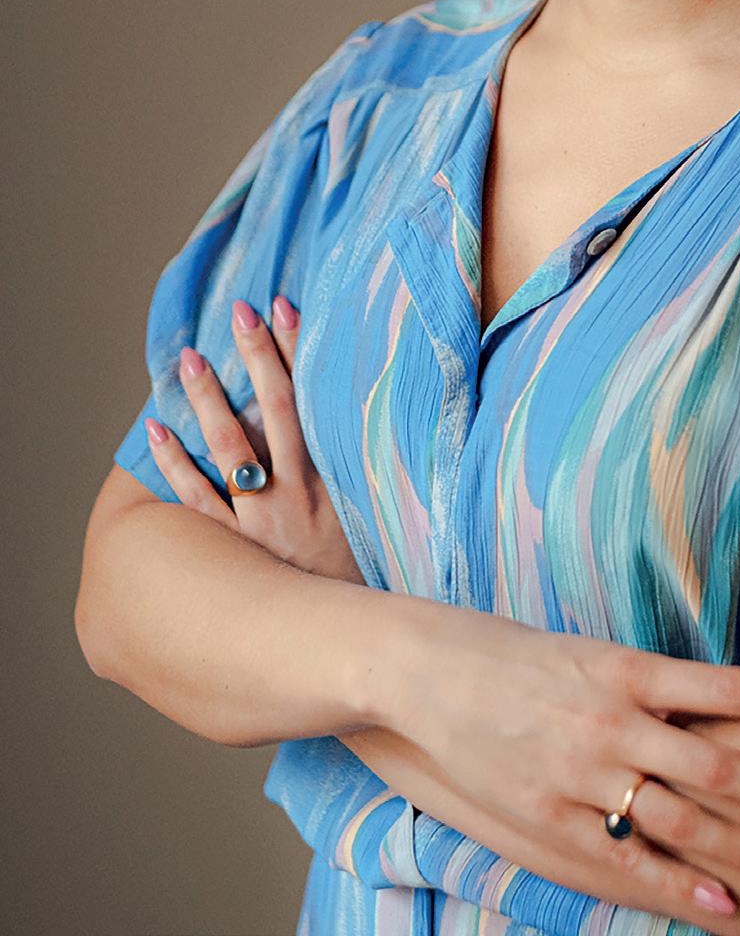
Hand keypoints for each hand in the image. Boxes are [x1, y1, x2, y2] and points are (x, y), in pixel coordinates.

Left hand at [144, 294, 364, 586]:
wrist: (352, 641)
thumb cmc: (367, 580)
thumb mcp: (379, 519)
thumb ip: (368, 473)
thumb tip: (370, 422)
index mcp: (338, 476)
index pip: (317, 397)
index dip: (300, 349)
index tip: (285, 305)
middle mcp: (300, 490)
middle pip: (277, 407)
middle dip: (258, 354)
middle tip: (240, 310)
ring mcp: (264, 518)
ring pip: (231, 446)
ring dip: (208, 398)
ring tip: (189, 360)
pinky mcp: (235, 549)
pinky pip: (195, 499)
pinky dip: (172, 462)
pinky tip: (154, 431)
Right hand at [372, 595, 739, 926]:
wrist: (428, 672)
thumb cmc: (522, 657)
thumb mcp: (595, 652)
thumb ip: (657, 683)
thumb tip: (730, 702)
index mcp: (629, 668)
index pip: (733, 685)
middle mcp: (615, 720)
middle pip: (721, 763)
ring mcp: (583, 772)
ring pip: (684, 819)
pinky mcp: (552, 816)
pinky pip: (627, 859)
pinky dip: (680, 886)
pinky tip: (725, 905)